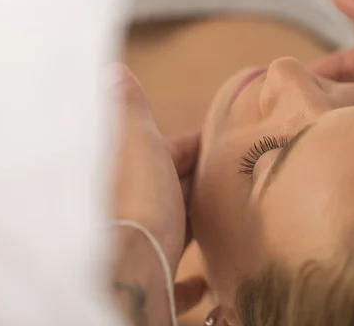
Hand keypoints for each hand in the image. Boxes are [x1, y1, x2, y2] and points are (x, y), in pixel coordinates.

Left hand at [110, 64, 204, 322]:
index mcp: (137, 170)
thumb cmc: (139, 199)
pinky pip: (175, 280)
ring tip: (228, 216)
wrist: (132, 264)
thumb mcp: (137, 142)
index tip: (229, 142)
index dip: (199, 144)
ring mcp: (148, 241)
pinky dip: (191, 281)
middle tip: (239, 175)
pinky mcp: (156, 277)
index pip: (173, 149)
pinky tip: (204, 279)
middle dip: (201, 181)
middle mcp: (140, 205)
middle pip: (177, 188)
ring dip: (197, 222)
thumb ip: (129, 108)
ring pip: (177, 228)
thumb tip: (114, 71)